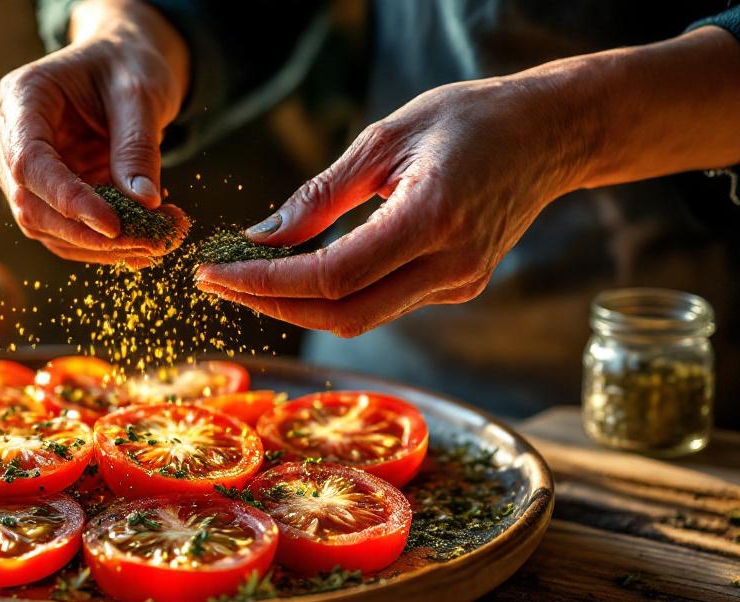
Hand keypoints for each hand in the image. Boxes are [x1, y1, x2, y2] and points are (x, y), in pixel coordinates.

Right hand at [0, 0, 189, 267]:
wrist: (120, 64)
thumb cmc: (125, 64)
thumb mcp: (139, 94)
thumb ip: (136, 146)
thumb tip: (144, 203)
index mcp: (21, 98)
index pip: (31, 163)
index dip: (68, 200)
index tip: (114, 226)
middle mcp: (8, 138)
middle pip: (31, 205)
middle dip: (89, 234)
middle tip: (150, 244)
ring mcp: (20, 170)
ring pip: (46, 228)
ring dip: (98, 247)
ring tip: (155, 245)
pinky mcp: (42, 194)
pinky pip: (63, 231)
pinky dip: (101, 245)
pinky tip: (141, 248)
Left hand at [195, 75, 586, 336]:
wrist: (552, 134)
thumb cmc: (470, 119)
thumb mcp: (387, 137)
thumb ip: (322, 193)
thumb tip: (264, 236)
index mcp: (433, 219)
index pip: (332, 277)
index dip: (266, 282)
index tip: (214, 272)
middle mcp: (451, 266)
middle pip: (341, 314)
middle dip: (270, 303)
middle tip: (216, 283)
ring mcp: (459, 284)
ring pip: (359, 317)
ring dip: (295, 304)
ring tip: (242, 278)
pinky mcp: (457, 288)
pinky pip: (382, 303)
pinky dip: (331, 296)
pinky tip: (294, 275)